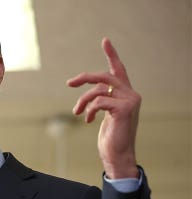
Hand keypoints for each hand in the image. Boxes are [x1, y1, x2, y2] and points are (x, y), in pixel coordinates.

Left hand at [67, 38, 139, 178]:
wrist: (117, 155)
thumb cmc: (110, 137)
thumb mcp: (105, 115)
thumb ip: (102, 101)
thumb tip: (91, 93)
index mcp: (126, 93)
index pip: (119, 70)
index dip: (111, 55)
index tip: (105, 41)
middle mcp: (131, 94)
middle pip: (104, 76)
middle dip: (85, 77)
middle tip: (70, 83)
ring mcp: (130, 101)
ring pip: (98, 88)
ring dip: (83, 100)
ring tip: (76, 112)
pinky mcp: (124, 109)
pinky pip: (99, 101)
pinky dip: (89, 109)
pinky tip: (87, 120)